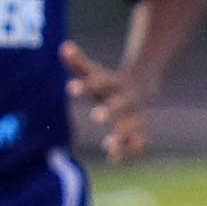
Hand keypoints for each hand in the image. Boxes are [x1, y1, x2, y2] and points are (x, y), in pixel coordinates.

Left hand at [59, 39, 153, 160]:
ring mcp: (135, 116)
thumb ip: (78, 62)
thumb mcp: (94, 71)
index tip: (69, 89)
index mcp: (114, 84)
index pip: (99, 83)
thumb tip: (63, 46)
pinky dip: (129, 150)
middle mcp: (126, 100)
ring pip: (132, 126)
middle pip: (120, 105)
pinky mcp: (138, 130)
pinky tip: (114, 159)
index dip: (85, 86)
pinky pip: (137, 142)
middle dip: (110, 111)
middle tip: (97, 116)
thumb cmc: (107, 82)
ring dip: (122, 135)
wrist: (142, 87)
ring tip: (109, 145)